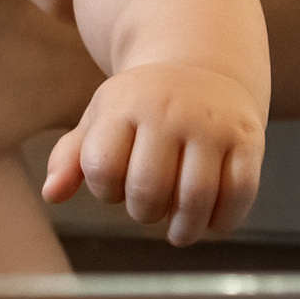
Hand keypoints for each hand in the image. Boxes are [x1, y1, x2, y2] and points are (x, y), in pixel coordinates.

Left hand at [43, 64, 265, 245]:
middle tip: (148, 211)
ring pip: (196, 196)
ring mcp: (211, 125)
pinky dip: (224, 221)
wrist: (200, 66)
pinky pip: (240, 193)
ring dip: (184, 228)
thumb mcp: (100, 119)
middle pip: (149, 188)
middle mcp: (168, 112)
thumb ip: (71, 157)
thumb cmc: (139, 106)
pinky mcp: (248, 139)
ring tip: (178, 232)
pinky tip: (211, 223)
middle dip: (144, 213)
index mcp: (123, 106)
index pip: (103, 167)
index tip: (114, 189)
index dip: (105, 191)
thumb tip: (51, 194)